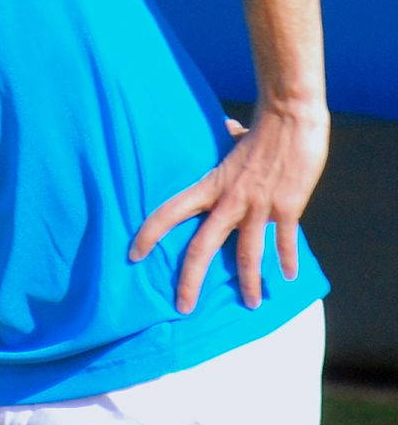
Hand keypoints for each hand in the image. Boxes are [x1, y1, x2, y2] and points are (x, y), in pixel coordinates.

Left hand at [130, 105, 328, 313]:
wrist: (290, 117)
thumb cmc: (260, 126)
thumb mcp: (232, 138)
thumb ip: (226, 144)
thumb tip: (227, 129)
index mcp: (210, 185)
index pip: (169, 212)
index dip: (149, 234)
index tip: (134, 255)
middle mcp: (229, 200)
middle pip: (201, 248)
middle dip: (190, 282)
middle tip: (183, 307)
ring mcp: (258, 206)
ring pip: (246, 256)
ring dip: (248, 283)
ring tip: (251, 304)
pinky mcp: (287, 207)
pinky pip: (285, 242)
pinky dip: (287, 260)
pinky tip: (289, 276)